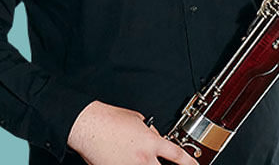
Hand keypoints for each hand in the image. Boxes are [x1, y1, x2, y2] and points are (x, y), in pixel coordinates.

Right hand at [67, 101, 198, 164]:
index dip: (190, 163)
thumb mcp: (138, 120)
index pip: (178, 156)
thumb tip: (157, 138)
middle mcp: (143, 158)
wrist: (89, 125)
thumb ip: (151, 132)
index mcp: (151, 142)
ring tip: (145, 160)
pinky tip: (130, 161)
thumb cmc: (110, 119)